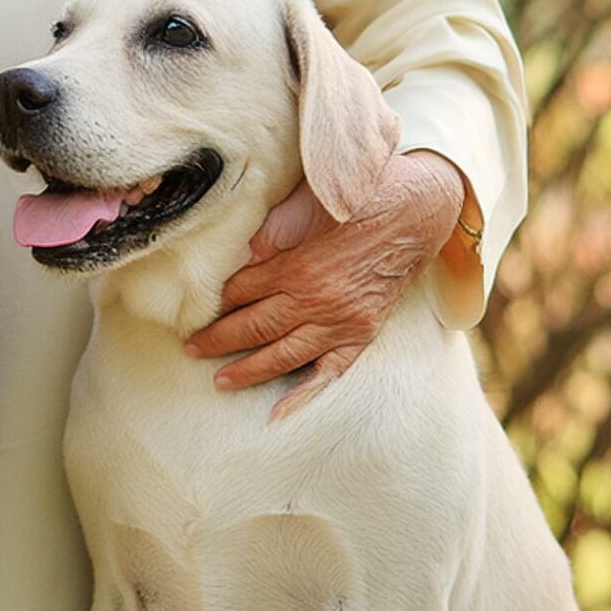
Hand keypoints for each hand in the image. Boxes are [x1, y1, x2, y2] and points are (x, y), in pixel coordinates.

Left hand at [185, 149, 464, 419]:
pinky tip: (278, 412)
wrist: (418, 210)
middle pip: (252, 328)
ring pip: (282, 356)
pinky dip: (303, 395)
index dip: (216, 303)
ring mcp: (339, 323)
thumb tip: (241, 256)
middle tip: (191, 351)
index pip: (240, 293)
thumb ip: (271, 232)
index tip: (196, 312)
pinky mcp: (361, 334)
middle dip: (217, 341)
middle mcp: (314, 301)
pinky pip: (328, 373)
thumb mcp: (307, 203)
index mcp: (295, 267)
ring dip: (248, 371)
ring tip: (220, 382)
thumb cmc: (360, 198)